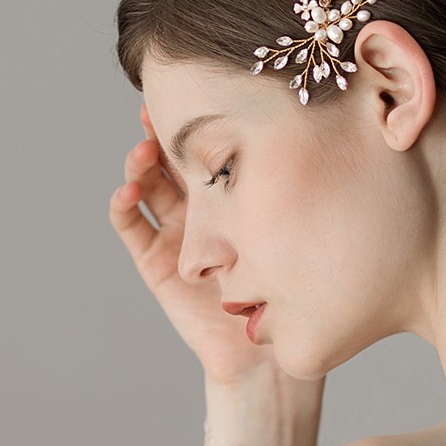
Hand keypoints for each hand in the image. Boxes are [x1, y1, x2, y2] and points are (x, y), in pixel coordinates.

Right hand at [108, 103, 324, 404]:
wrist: (265, 349)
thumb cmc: (290, 289)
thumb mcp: (292, 231)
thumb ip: (294, 195)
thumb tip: (319, 140)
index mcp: (236, 198)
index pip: (213, 151)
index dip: (204, 125)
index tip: (204, 96)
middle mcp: (203, 210)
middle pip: (176, 160)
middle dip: (166, 133)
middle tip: (161, 109)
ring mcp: (177, 233)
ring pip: (150, 185)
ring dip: (141, 163)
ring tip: (145, 148)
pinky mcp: (156, 261)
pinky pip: (134, 227)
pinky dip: (126, 205)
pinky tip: (130, 189)